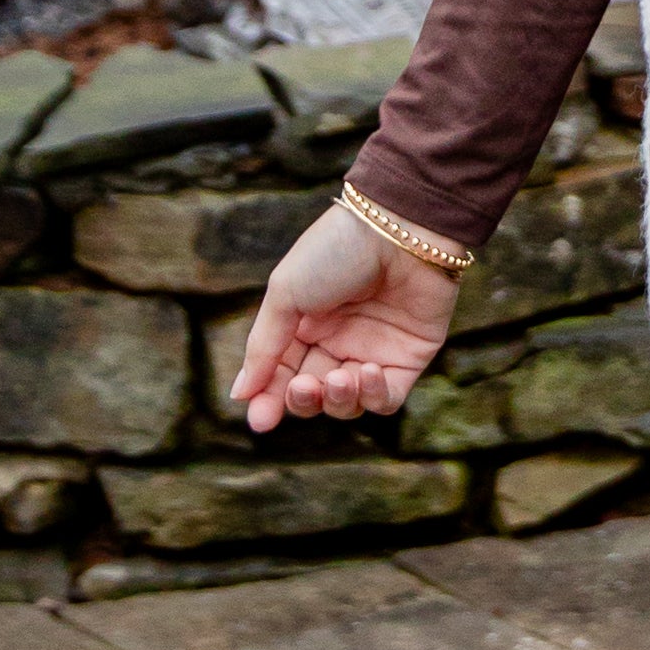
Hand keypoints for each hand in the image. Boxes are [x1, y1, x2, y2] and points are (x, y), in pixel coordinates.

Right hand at [229, 202, 461, 430]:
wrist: (398, 228)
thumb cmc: (336, 251)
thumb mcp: (285, 294)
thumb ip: (264, 347)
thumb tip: (240, 394)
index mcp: (304, 324)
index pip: (281, 374)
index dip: (269, 400)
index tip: (260, 421)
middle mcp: (338, 341)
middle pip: (313, 395)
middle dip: (303, 401)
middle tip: (303, 386)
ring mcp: (374, 350)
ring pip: (349, 404)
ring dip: (338, 402)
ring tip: (338, 378)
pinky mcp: (409, 358)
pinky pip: (387, 399)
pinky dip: (373, 397)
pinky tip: (367, 373)